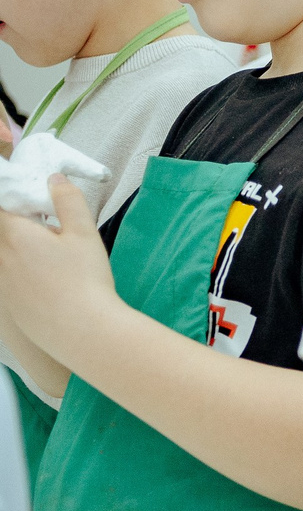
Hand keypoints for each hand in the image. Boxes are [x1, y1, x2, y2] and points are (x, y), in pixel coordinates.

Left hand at [0, 176, 119, 359]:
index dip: (10, 201)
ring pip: (4, 258)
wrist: (83, 330)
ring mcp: (1, 284)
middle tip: (46, 231)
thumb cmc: (85, 279)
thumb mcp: (84, 234)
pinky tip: (49, 286)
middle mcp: (0, 258)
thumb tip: (54, 179)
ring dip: (19, 252)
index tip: (28, 204)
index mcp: (15, 235)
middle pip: (1, 234)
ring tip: (51, 260)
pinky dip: (21, 275)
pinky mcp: (9, 305)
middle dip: (17, 228)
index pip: (0, 209)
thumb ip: (68, 201)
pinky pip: (8, 280)